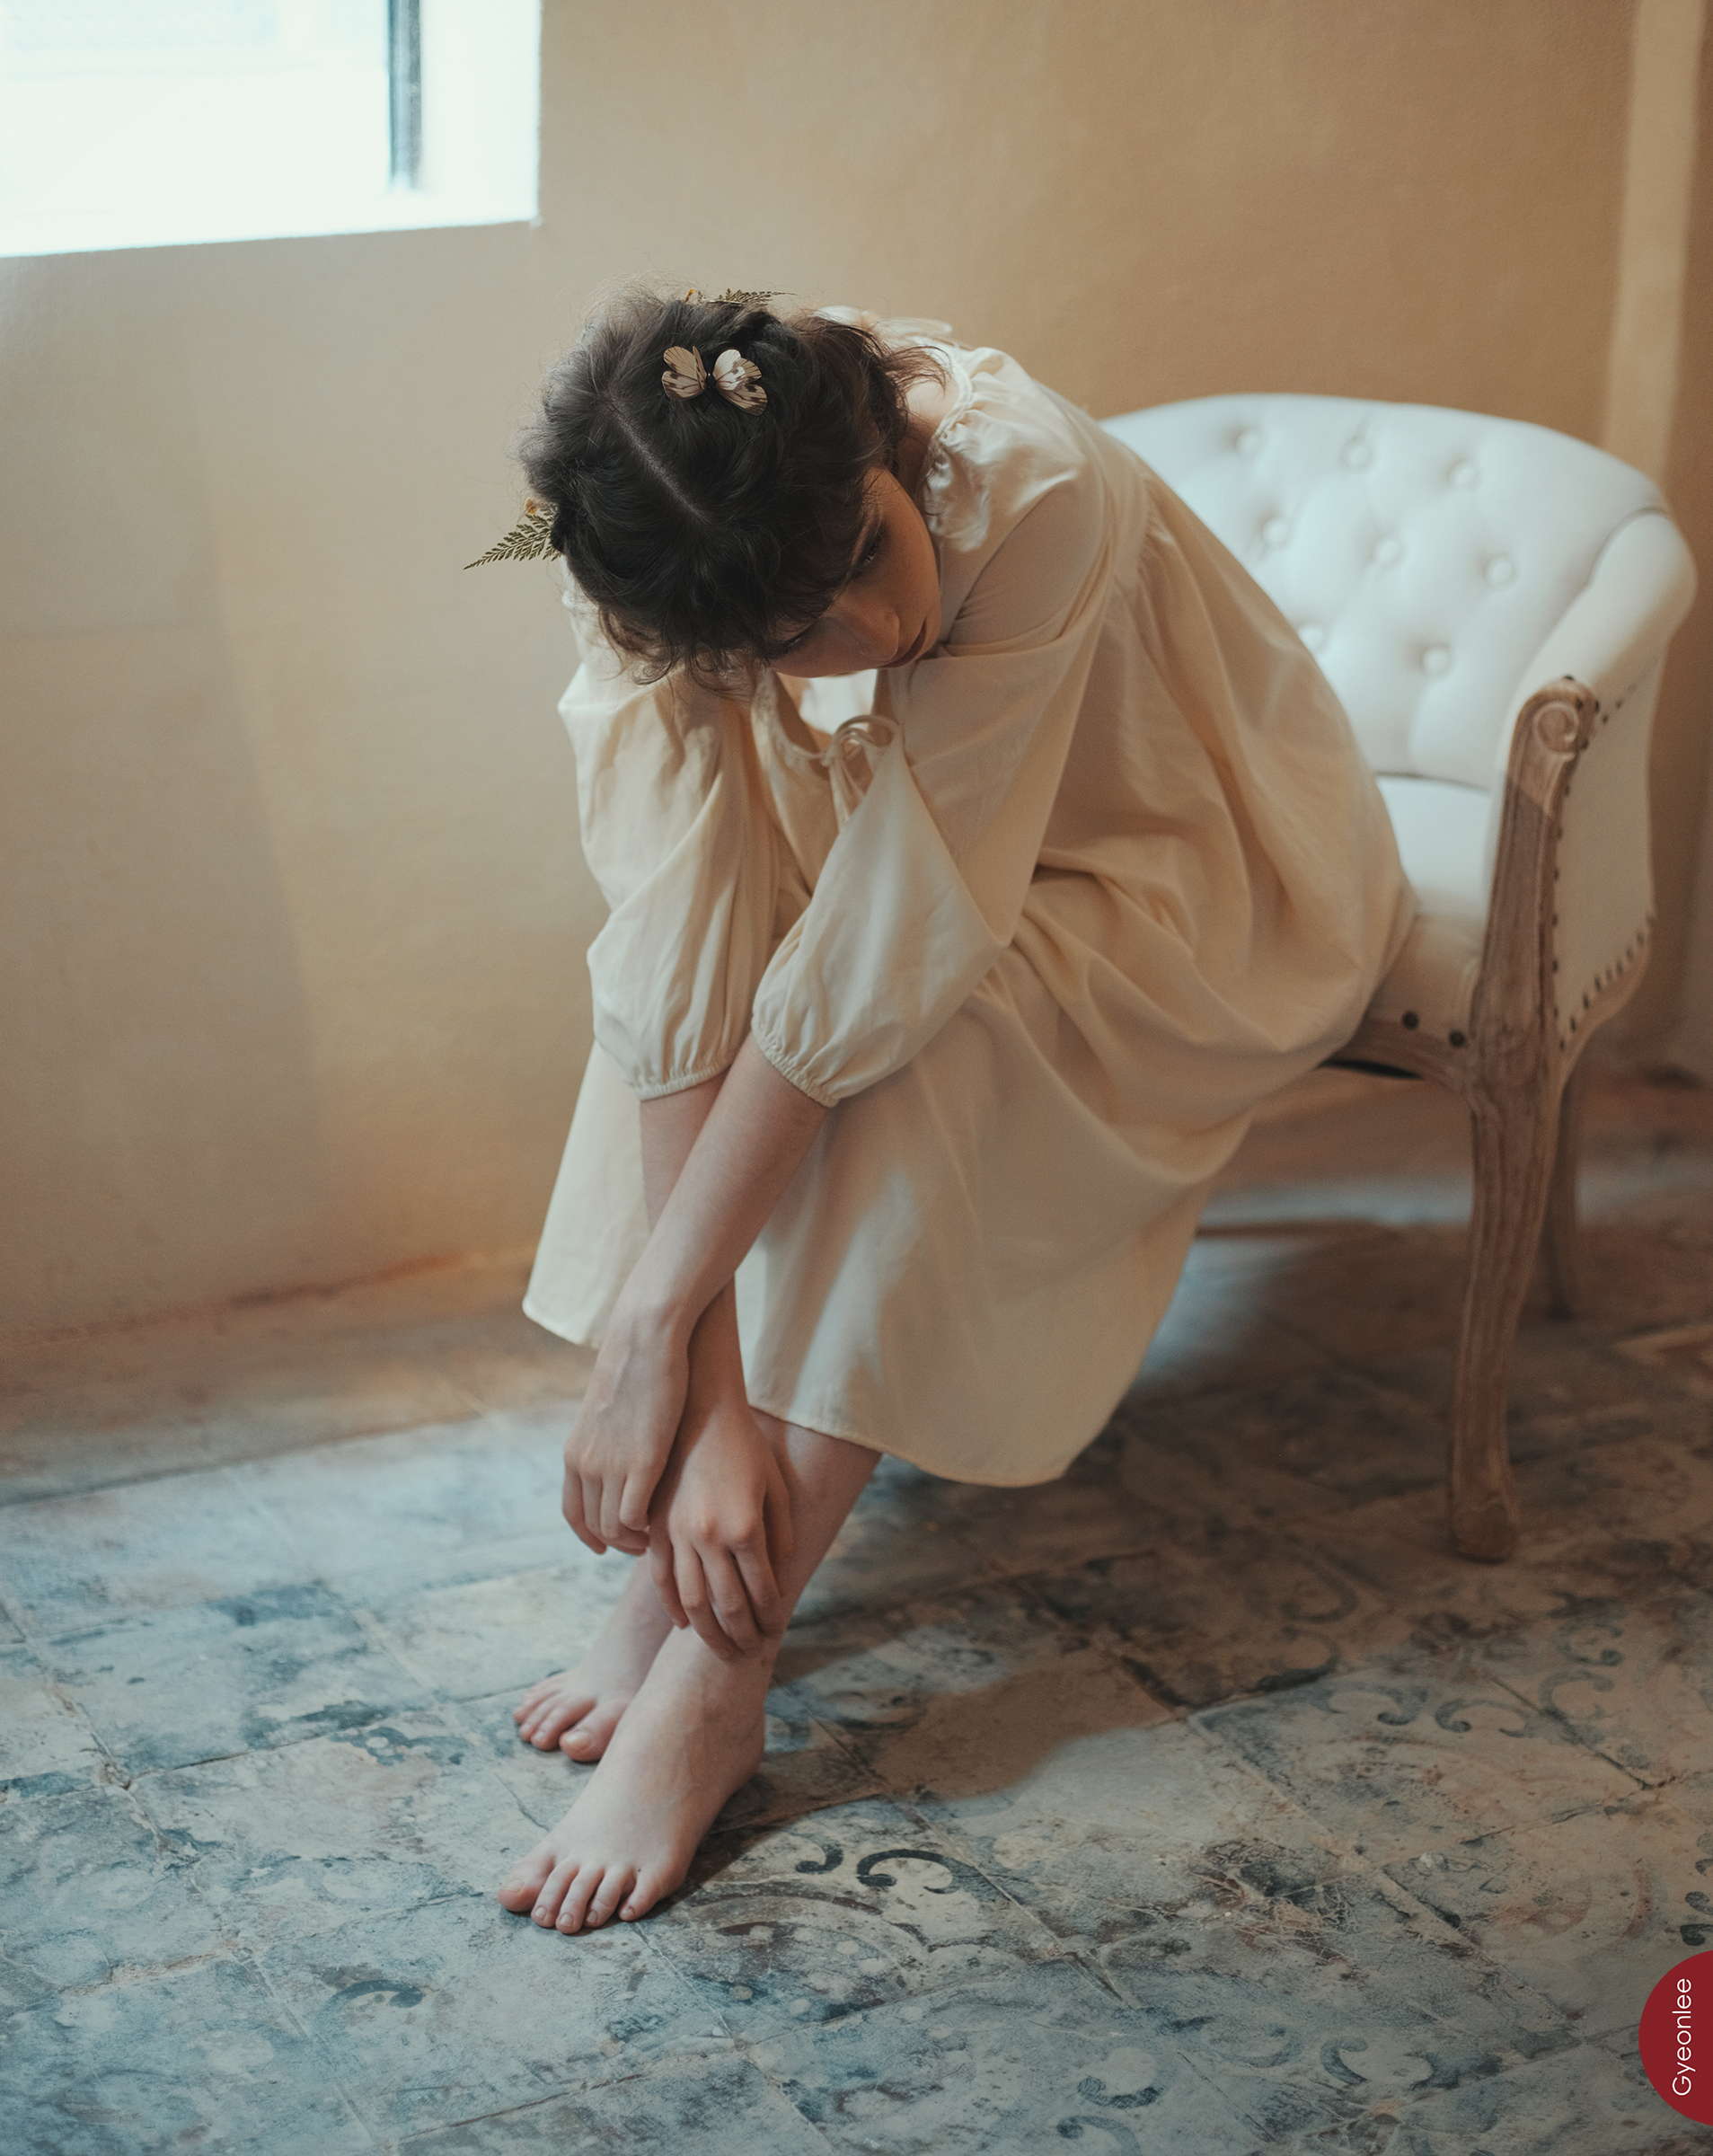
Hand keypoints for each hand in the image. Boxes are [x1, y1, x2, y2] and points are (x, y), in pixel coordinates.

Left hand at [561, 1303, 690, 1556]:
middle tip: (644, 1542)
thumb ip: (611, 1436)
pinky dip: (646, 1530)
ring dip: (634, 1540)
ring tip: (656, 1537)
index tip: (607, 1545)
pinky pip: (634, 1518)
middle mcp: (586, 1464)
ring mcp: (610, 1466)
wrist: (647, 1336)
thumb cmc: (638, 1363)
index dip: (589, 1535)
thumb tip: (623, 1448)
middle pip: (594, 1524)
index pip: (573, 1512)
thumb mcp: (612, 1407)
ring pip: (613, 1527)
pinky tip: (663, 1524)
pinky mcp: (641, 1463)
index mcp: (575, 1452)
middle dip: (618, 1541)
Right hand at [648, 1388, 794, 1660]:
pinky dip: (673, 1606)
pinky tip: (684, 1624)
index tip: (775, 1632)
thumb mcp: (775, 1487)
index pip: (761, 1591)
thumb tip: (779, 1576)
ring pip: (692, 1602)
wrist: (697, 1412)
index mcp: (745, 1528)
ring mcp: (678, 1535)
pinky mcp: (656, 1529)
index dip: (770, 1617)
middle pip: (727, 1606)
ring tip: (723, 1652)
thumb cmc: (745, 1447)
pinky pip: (662, 1578)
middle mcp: (710, 1538)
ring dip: (709, 1634)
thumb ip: (781, 1535)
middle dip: (742, 1637)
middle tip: (750, 1656)